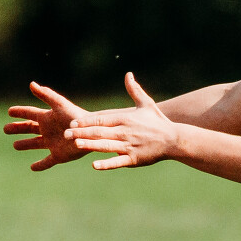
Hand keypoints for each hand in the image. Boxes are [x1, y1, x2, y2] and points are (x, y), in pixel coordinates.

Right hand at [5, 82, 94, 170]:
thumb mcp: (60, 105)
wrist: (92, 134)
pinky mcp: (58, 155)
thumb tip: (31, 84)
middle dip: (17, 128)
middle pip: (29, 128)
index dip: (20, 112)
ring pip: (35, 144)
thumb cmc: (77, 117)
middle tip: (5, 129)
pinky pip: (47, 161)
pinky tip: (32, 168)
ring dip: (25, 144)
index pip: (30, 113)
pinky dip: (40, 165)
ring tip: (15, 145)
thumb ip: (46, 95)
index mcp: (47, 118)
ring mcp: (52, 143)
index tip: (9, 111)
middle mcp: (48, 130)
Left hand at [68, 74, 183, 169]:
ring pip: (106, 145)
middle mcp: (125, 132)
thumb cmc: (158, 122)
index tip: (73, 122)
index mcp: (125, 119)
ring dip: (91, 145)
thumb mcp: (146, 104)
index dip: (87, 121)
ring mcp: (129, 146)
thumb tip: (128, 75)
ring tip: (76, 145)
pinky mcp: (134, 159)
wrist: (174, 139)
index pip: (102, 119)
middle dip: (82, 133)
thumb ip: (134, 90)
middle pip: (100, 132)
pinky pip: (118, 161)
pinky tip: (94, 165)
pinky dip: (106, 164)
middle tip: (66, 134)